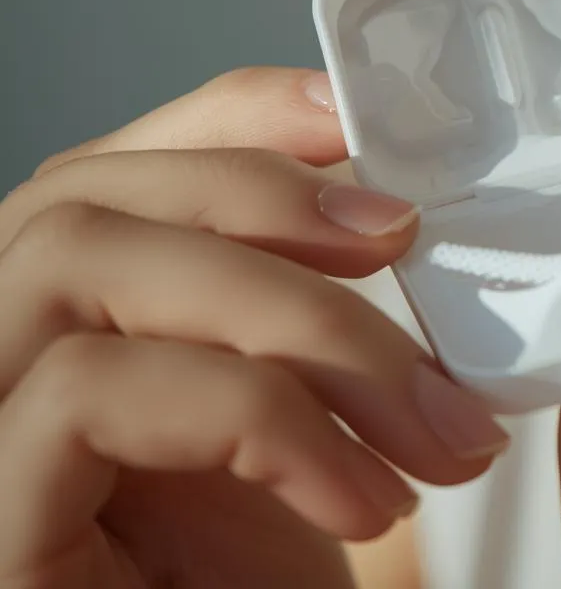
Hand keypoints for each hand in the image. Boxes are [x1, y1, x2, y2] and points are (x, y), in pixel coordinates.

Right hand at [0, 68, 509, 588]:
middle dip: (270, 202)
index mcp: (65, 351)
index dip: (226, 115)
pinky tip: (364, 506)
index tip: (361, 121)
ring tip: (429, 429)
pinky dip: (255, 418)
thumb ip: (338, 336)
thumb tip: (434, 217)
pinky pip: (88, 392)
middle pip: (75, 196)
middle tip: (414, 246)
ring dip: (295, 317)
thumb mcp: (320, 448)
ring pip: (73, 261)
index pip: (105, 174)